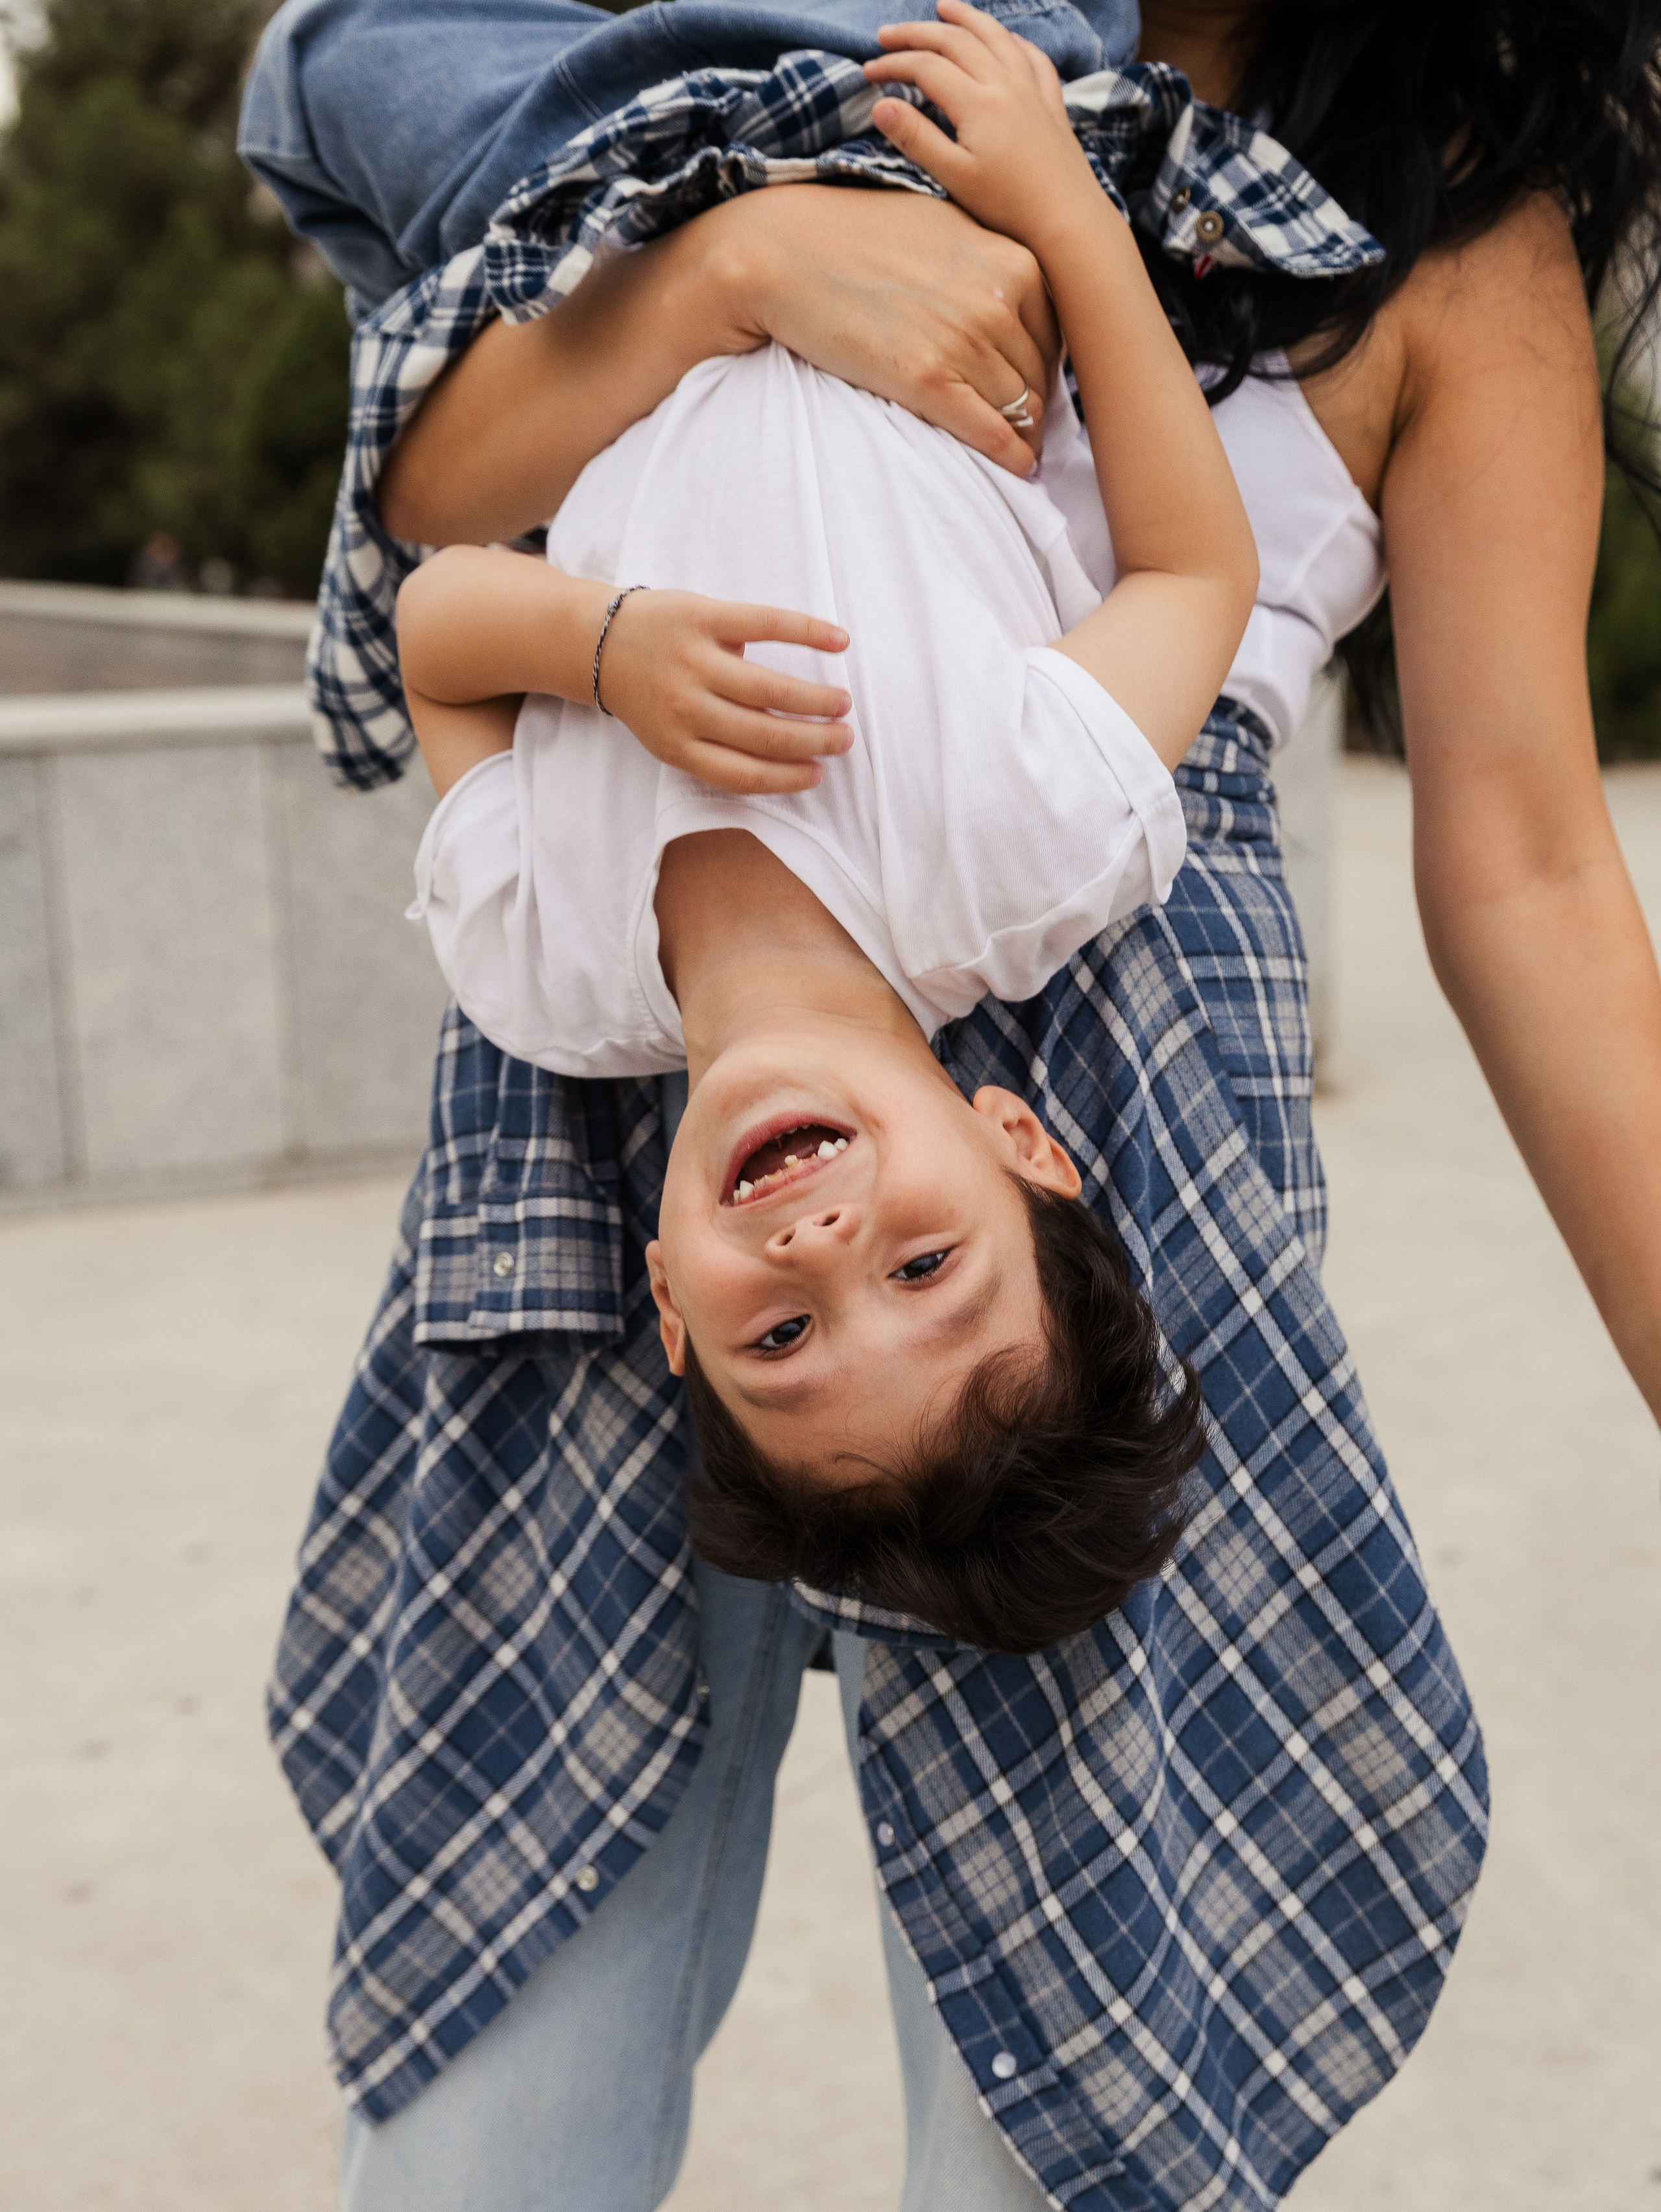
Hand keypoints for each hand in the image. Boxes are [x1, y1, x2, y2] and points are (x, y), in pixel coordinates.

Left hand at [597, 590, 852, 793]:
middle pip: (765, 733)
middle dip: (815, 740)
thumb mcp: (668, 736)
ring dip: (817, 700)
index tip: (817, 773)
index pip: (743, 773)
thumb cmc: (649, 695)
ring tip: (843, 703)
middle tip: (844, 738)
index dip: (787, 778)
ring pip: (770, 688)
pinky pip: (765, 623)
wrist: (599, 642)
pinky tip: (839, 641)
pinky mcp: (703, 616)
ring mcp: (694, 660)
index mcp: (677, 745)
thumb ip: (715, 748)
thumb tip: (788, 753)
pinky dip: (807, 631)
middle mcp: (684, 707)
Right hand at [707, 183, 1057, 473]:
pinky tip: (1019, 467)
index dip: (1045, 367)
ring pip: (1020, 408)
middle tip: (1029, 428)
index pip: (1054, 335)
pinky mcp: (927, 381)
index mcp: (1012, 263)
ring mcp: (963, 342)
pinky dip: (1013, 456)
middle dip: (1036, 405)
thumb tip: (1013, 298)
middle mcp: (996, 300)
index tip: (1033, 387)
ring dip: (1026, 434)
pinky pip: (992, 433)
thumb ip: (988, 262)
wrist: (789, 251)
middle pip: (1039, 376)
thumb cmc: (860, 237)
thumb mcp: (945, 229)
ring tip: (1023, 451)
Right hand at [864, 0, 1100, 254]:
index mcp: (977, 103)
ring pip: (996, 36)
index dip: (893, 65)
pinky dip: (1013, 40)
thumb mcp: (954, 177)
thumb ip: (916, 139)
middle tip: (887, 35)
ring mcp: (1032, 90)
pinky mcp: (1052, 104)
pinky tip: (1005, 38)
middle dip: (916, 33)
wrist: (1068, 219)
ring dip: (966, 17)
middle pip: (956, 41)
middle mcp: (1005, 85)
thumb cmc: (1009, 206)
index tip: (868, 73)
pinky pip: (1033, 57)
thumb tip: (880, 106)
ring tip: (944, 8)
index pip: (925, 68)